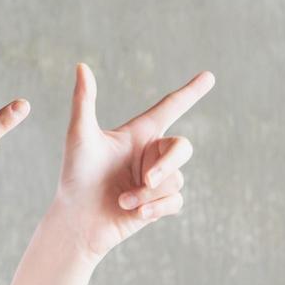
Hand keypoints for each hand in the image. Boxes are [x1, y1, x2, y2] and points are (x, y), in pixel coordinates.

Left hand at [47, 62, 212, 263]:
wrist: (76, 219)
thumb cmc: (75, 175)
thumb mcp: (80, 136)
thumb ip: (84, 101)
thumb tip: (81, 66)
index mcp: (139, 133)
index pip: (171, 107)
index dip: (191, 92)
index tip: (209, 76)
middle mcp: (152, 154)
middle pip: (183, 147)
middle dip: (168, 164)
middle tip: (147, 179)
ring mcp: (157, 179)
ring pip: (175, 179)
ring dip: (147, 193)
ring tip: (122, 200)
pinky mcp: (159, 204)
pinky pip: (175, 201)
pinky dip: (156, 206)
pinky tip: (135, 212)